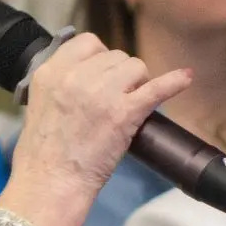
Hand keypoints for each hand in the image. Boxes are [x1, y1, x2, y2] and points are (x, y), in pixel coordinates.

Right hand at [0, 34, 190, 225]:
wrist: (50, 183)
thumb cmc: (43, 154)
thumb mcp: (39, 103)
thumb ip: (60, 83)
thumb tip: (89, 75)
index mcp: (51, 72)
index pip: (88, 42)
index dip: (100, 58)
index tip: (103, 76)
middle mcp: (75, 76)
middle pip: (116, 56)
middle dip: (120, 75)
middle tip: (116, 100)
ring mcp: (101, 93)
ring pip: (136, 67)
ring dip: (138, 83)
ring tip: (129, 105)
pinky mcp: (123, 113)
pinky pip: (156, 89)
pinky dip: (174, 82)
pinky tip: (186, 77)